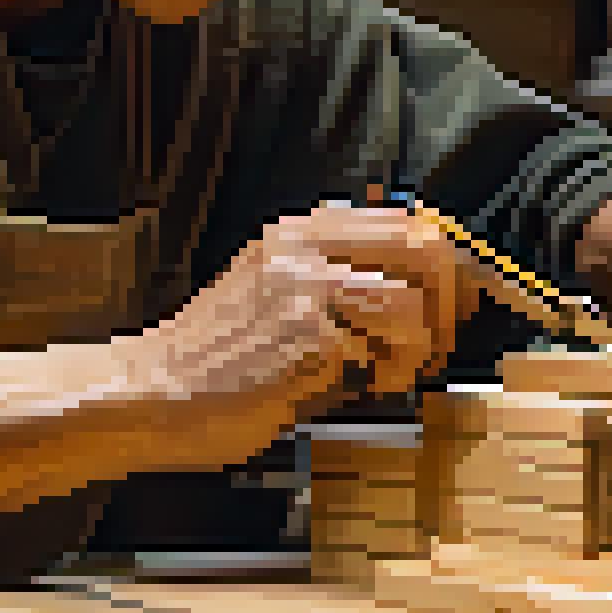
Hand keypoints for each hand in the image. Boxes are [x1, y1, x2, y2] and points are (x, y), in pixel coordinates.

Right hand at [129, 206, 481, 470]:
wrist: (151, 393)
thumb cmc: (217, 359)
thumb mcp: (276, 293)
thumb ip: (339, 279)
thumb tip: (430, 286)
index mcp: (299, 233)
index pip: (406, 219)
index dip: (449, 262)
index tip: (459, 298)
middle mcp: (302, 248)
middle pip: (423, 247)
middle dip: (447, 302)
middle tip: (435, 341)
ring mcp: (302, 290)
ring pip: (409, 305)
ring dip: (413, 349)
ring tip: (385, 372)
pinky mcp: (303, 339)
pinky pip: (377, 356)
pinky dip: (377, 380)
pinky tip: (346, 389)